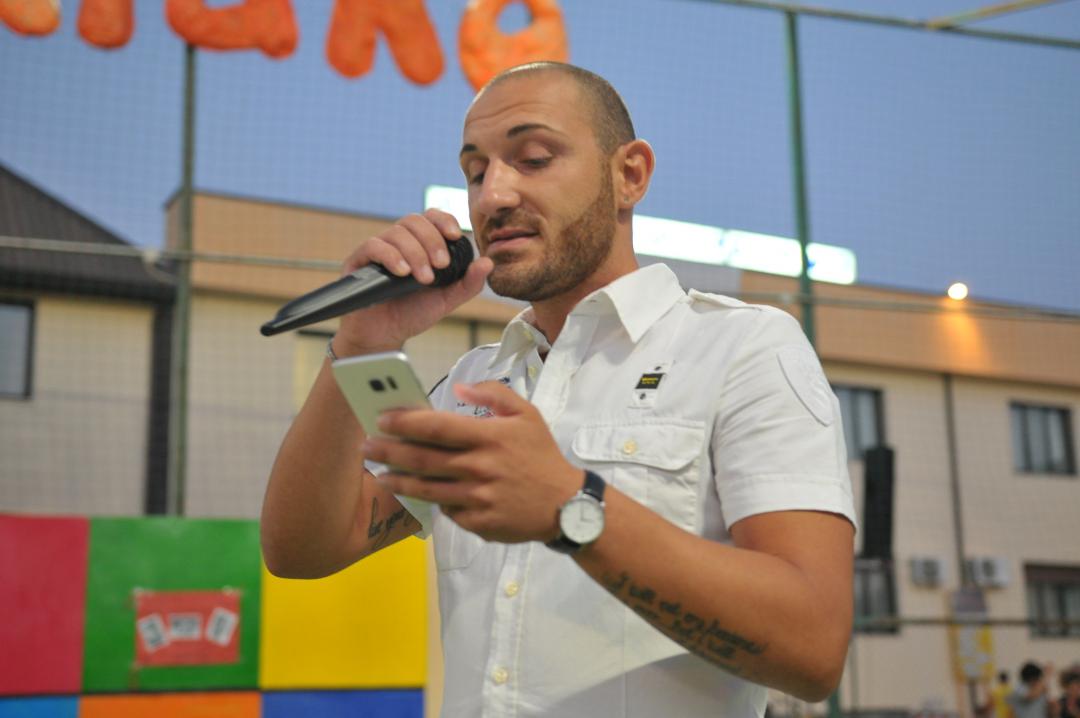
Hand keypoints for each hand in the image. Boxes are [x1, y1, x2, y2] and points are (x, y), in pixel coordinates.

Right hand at [334, 209, 492, 354]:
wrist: (385, 336)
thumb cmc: (413, 314)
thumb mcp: (447, 300)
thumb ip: (468, 283)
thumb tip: (488, 262)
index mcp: (419, 244)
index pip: (431, 217)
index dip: (443, 220)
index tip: (455, 235)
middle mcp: (398, 242)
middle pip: (414, 220)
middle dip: (432, 241)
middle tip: (441, 266)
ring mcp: (378, 250)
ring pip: (396, 232)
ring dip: (415, 252)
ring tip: (424, 278)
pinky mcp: (359, 261)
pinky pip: (373, 245)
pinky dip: (391, 256)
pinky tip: (402, 273)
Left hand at [361, 381, 582, 543]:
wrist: (565, 506)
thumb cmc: (541, 457)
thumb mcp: (527, 415)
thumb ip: (493, 395)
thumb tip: (458, 389)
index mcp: (490, 437)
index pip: (436, 428)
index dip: (404, 423)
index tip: (381, 419)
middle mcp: (480, 468)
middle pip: (422, 460)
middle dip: (389, 452)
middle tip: (367, 447)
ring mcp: (477, 499)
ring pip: (426, 490)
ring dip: (398, 482)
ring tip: (380, 474)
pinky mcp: (478, 523)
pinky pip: (446, 511)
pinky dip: (430, 502)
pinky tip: (417, 494)